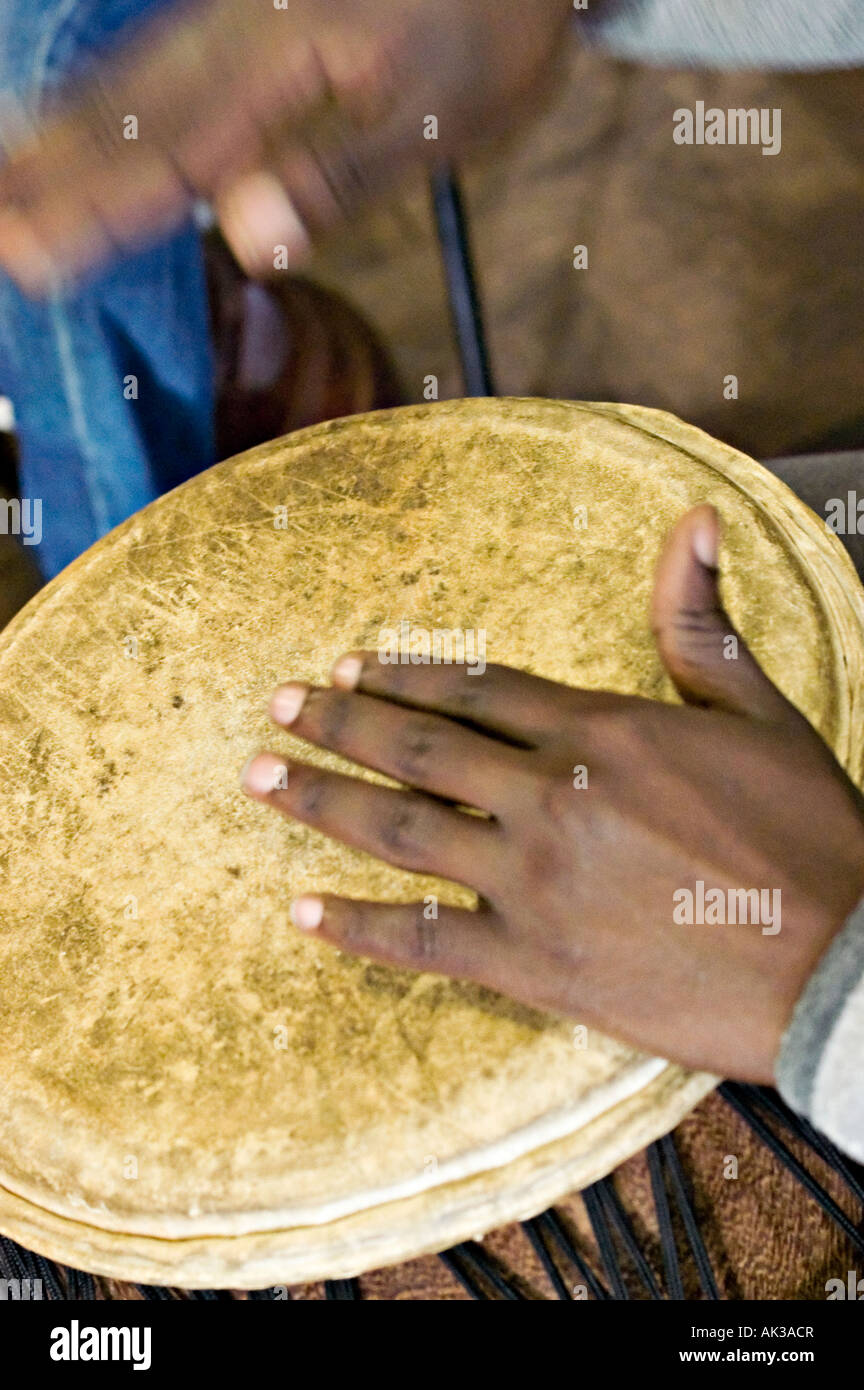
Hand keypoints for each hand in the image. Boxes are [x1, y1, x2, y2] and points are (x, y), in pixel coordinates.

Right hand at [0, 0, 571, 291]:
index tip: (36, 257)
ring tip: (5, 182)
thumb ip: (334, 178)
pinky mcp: (239, 8)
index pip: (168, 154)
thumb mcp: (431, 121)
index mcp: (279, 58)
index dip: (97, 211)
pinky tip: (69, 121)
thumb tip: (245, 237)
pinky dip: (99, 98)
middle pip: (123, 112)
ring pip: (126, 78)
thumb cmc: (487, 35)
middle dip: (53, 179)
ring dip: (59, 138)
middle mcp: (236, 25)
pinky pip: (152, 56)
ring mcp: (231, 8)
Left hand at [241, 505, 863, 1081]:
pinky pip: (426, 942)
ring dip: (321, 799)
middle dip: (338, 721)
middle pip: (417, 746)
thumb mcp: (760, 712)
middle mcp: (552, 795)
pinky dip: (359, 927)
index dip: (403, 672)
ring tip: (260, 777)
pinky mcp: (537, 964)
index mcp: (601, 729)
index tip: (346, 665)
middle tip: (278, 707)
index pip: (475, 686)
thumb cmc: (808, 833)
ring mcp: (535, 881)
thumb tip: (695, 520)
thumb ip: (701, 622)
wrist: (839, 965)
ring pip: (402, 829)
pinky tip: (302, 911)